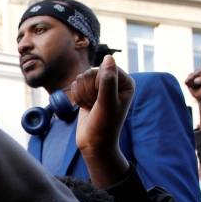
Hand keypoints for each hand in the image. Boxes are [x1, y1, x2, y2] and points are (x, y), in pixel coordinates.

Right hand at [72, 56, 133, 187]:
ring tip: (91, 107)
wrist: (94, 144)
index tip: (102, 99)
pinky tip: (85, 107)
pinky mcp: (88, 92)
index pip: (105, 68)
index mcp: (125, 83)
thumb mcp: (107, 103)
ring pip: (81, 78)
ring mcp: (100, 87)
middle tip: (95, 105)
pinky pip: (75, 85)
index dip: (99, 83)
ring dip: (82, 94)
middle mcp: (114, 82)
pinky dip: (77, 97)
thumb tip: (108, 58)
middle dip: (89, 90)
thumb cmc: (104, 126)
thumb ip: (107, 81)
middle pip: (91, 72)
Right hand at [185, 65, 200, 101]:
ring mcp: (195, 72)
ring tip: (199, 85)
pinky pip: (187, 81)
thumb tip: (195, 80)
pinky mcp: (189, 77)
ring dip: (194, 83)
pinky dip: (190, 85)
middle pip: (197, 73)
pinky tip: (194, 86)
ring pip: (191, 77)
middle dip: (199, 80)